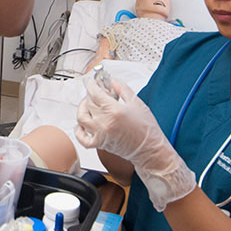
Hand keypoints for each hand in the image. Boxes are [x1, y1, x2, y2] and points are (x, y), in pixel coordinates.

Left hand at [75, 77, 195, 211]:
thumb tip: (112, 81)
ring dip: (82, 108)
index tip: (91, 81)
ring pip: (81, 117)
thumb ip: (122, 89)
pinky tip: (83, 124)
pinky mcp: (99, 144)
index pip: (95, 93)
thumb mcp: (137, 103)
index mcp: (115, 111)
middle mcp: (105, 122)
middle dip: (90, 95)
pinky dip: (79, 130)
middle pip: (88, 103)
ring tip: (88, 104)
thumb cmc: (147, 129)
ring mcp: (100, 134)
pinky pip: (82, 138)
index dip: (91, 85)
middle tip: (96, 92)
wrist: (150, 150)